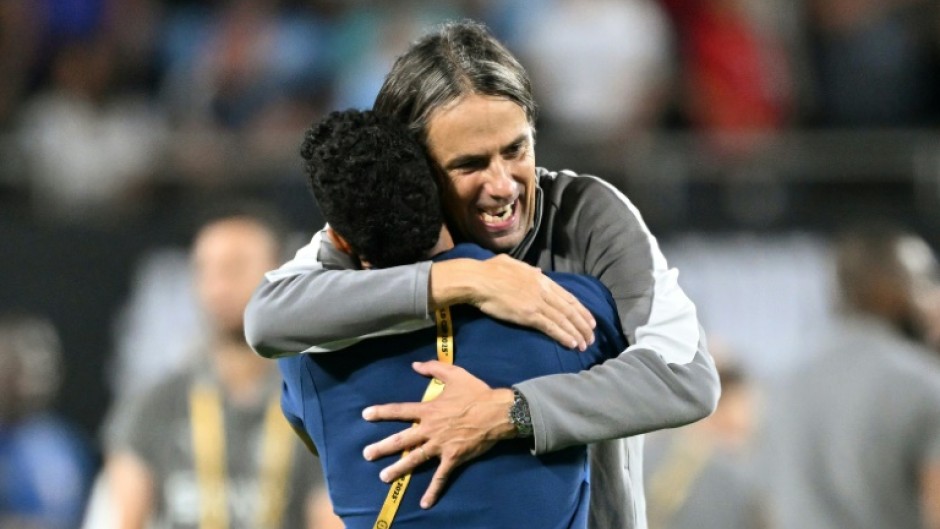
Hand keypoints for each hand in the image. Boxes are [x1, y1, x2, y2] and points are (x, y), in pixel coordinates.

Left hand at [361, 360, 515, 507]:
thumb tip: (415, 365)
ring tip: (383, 477)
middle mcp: (430, 429)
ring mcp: (440, 446)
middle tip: (366, 454)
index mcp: (429, 410)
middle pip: (402, 440)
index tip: (365, 415)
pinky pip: (441, 476)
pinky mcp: (453, 458)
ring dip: (398, 469)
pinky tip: (424, 503)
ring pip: (415, 459)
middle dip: (382, 448)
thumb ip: (433, 368)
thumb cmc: (476, 393)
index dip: (382, 412)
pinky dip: (433, 491)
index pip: (400, 411)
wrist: (497, 412)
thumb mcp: (455, 374)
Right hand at [431, 255, 595, 349]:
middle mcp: (543, 290)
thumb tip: (538, 271)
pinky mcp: (528, 315)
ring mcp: (537, 302)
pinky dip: (563, 336)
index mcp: (541, 278)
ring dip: (576, 333)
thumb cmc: (490, 270)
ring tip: (585, 344)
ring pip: (563, 319)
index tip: (590, 319)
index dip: (581, 309)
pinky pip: (551, 327)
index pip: (567, 296)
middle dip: (583, 324)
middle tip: (592, 336)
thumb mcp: (513, 263)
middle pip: (570, 309)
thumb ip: (528, 269)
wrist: (478, 280)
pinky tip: (572, 344)